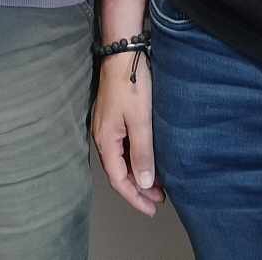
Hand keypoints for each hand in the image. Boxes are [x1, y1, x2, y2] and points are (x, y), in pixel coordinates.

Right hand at [92, 50, 162, 216]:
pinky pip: (122, 147)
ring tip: (157, 184)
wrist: (123, 52)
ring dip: (137, 173)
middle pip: (118, 171)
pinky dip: (135, 158)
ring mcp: (107, 126)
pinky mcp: (113, 117)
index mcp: (106, 140)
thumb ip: (142, 153)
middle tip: (158, 200)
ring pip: (121, 159)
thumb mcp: (140, 121)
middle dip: (138, 188)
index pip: (118, 179)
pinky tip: (147, 159)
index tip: (151, 208)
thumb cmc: (131, 84)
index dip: (134, 197)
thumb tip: (143, 183)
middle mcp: (102, 136)